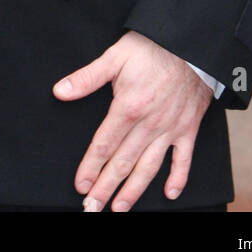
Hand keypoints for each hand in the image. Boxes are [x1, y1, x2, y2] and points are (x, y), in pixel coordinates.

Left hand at [53, 29, 213, 211]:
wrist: (191, 43)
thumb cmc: (151, 47)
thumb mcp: (115, 56)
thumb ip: (87, 77)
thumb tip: (60, 91)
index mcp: (128, 107)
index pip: (105, 144)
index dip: (91, 166)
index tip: (81, 185)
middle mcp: (149, 124)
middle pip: (123, 162)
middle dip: (106, 187)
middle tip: (93, 208)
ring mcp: (170, 128)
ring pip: (149, 167)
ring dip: (134, 190)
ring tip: (120, 208)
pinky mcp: (189, 128)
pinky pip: (184, 159)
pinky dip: (178, 178)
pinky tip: (169, 194)